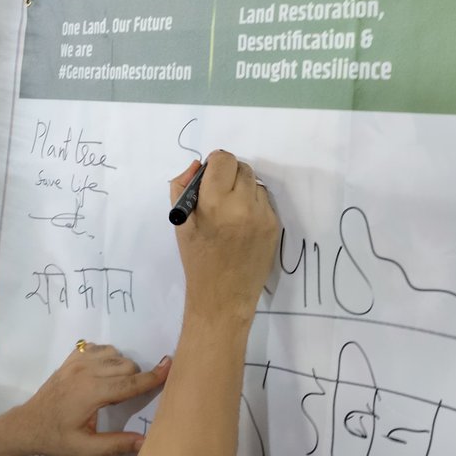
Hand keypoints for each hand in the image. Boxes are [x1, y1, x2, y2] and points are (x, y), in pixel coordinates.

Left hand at [0, 343, 170, 455]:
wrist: (27, 425)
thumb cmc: (57, 439)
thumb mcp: (86, 449)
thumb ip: (116, 444)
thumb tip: (145, 441)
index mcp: (92, 392)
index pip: (130, 383)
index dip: (153, 377)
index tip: (171, 366)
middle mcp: (86, 371)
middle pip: (126, 365)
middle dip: (135, 379)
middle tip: (124, 401)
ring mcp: (76, 361)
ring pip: (114, 354)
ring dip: (121, 367)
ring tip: (112, 389)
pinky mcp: (70, 359)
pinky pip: (97, 347)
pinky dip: (106, 356)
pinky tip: (101, 373)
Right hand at [170, 150, 278, 321]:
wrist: (223, 296)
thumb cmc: (197, 259)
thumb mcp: (180, 222)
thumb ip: (182, 186)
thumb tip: (198, 165)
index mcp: (215, 203)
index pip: (224, 159)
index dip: (215, 164)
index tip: (210, 178)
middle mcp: (242, 205)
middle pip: (242, 167)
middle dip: (229, 175)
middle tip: (219, 195)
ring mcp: (263, 216)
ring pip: (255, 183)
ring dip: (243, 189)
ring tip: (231, 212)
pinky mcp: (275, 226)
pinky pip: (264, 201)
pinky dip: (253, 205)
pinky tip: (242, 225)